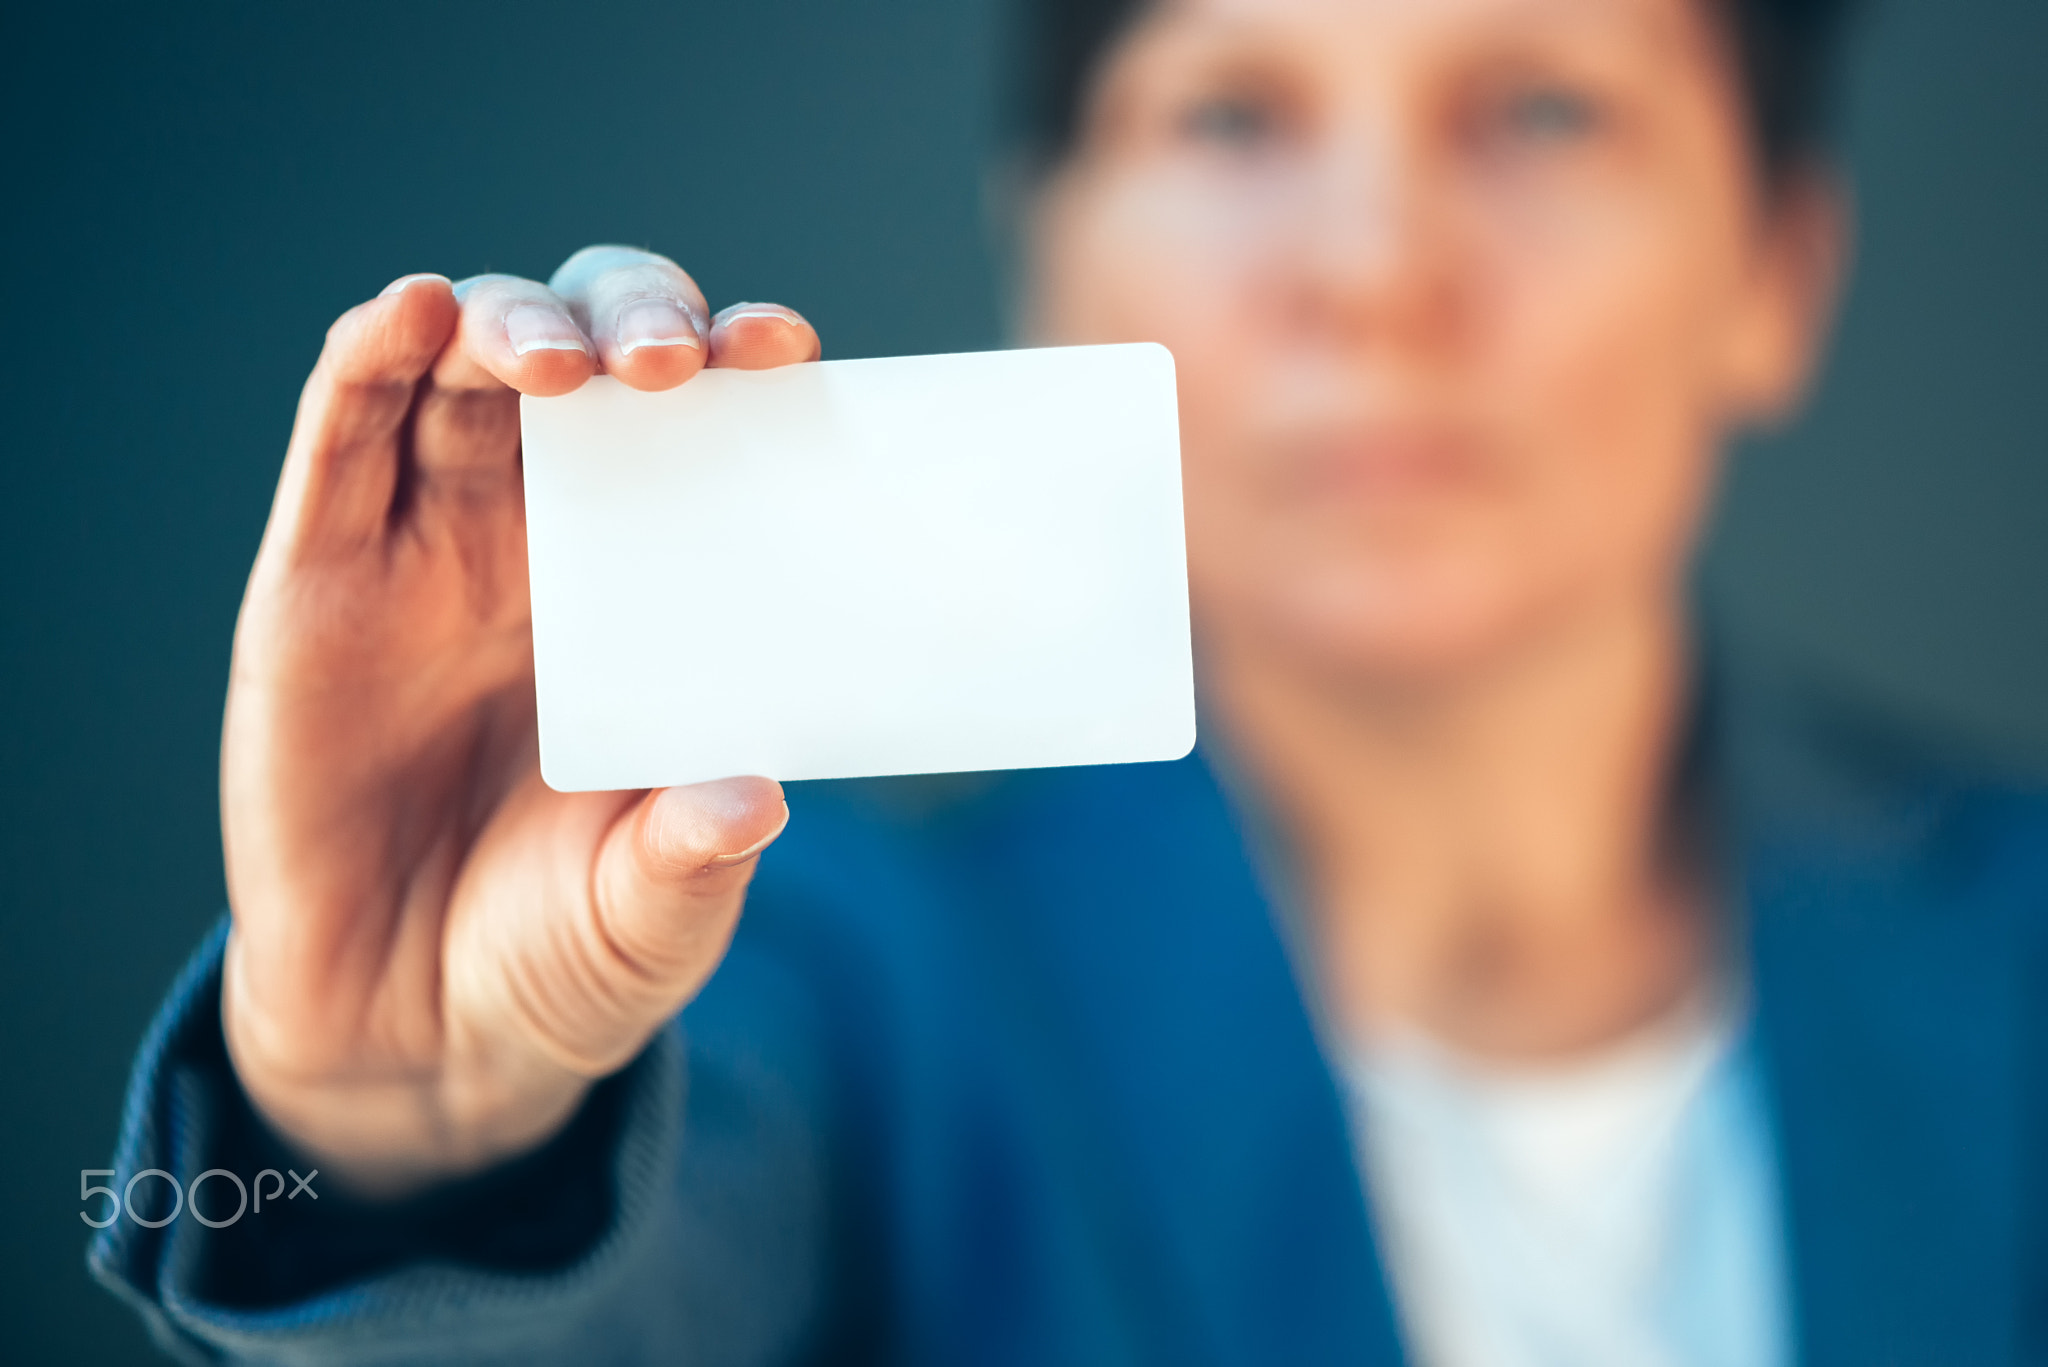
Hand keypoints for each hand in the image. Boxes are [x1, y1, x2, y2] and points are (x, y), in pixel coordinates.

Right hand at [218, 246, 820, 1195]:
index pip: (705, 433)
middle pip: (587, 359)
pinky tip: (414, 313)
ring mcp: (427, 549)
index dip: (739, 369)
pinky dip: (371, 357)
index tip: (793, 354)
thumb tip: (754, 802)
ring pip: (462, 371)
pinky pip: (339, 442)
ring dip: (512, 323)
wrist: (411, 1031)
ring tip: (559, 358)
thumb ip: (694, 859)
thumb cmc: (562, 951)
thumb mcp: (652, 916)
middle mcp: (546, 543)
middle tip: (674, 362)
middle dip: (631, 319)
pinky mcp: (316, 580)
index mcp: (655, 591)